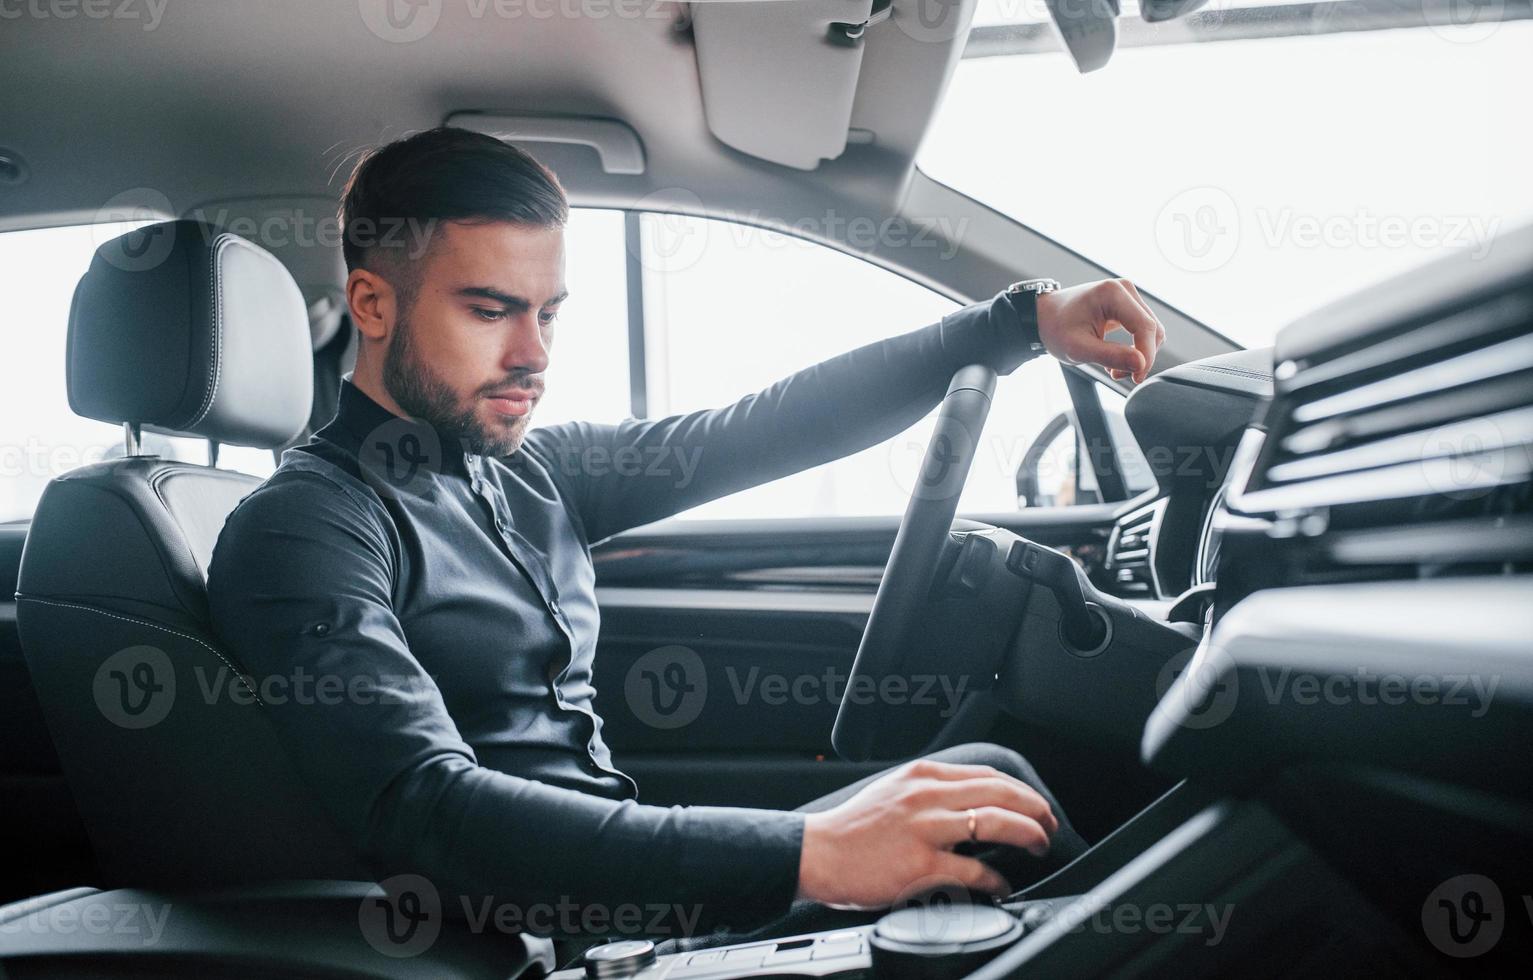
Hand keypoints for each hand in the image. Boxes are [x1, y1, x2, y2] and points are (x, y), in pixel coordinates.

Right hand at [796, 758, 1058, 909]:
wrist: (818, 852)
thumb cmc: (853, 828)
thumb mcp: (893, 790)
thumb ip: (930, 791)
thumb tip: (971, 802)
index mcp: (922, 775)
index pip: (987, 775)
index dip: (1020, 791)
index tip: (1034, 805)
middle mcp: (926, 796)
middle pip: (999, 793)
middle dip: (1035, 809)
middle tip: (1049, 826)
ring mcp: (924, 829)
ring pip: (994, 822)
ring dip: (1027, 834)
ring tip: (1039, 846)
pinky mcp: (920, 865)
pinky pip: (973, 869)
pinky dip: (996, 879)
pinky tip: (1002, 885)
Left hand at [1035, 279, 1165, 383]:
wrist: (1044, 317)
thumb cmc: (1056, 328)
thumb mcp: (1078, 348)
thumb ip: (1111, 356)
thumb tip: (1141, 365)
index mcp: (1113, 293)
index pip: (1146, 327)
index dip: (1147, 355)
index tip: (1137, 377)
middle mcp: (1124, 289)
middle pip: (1152, 329)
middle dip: (1141, 357)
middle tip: (1116, 374)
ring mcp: (1127, 296)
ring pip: (1151, 332)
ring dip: (1138, 355)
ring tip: (1112, 368)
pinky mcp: (1127, 306)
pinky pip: (1143, 330)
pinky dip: (1135, 349)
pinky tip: (1114, 359)